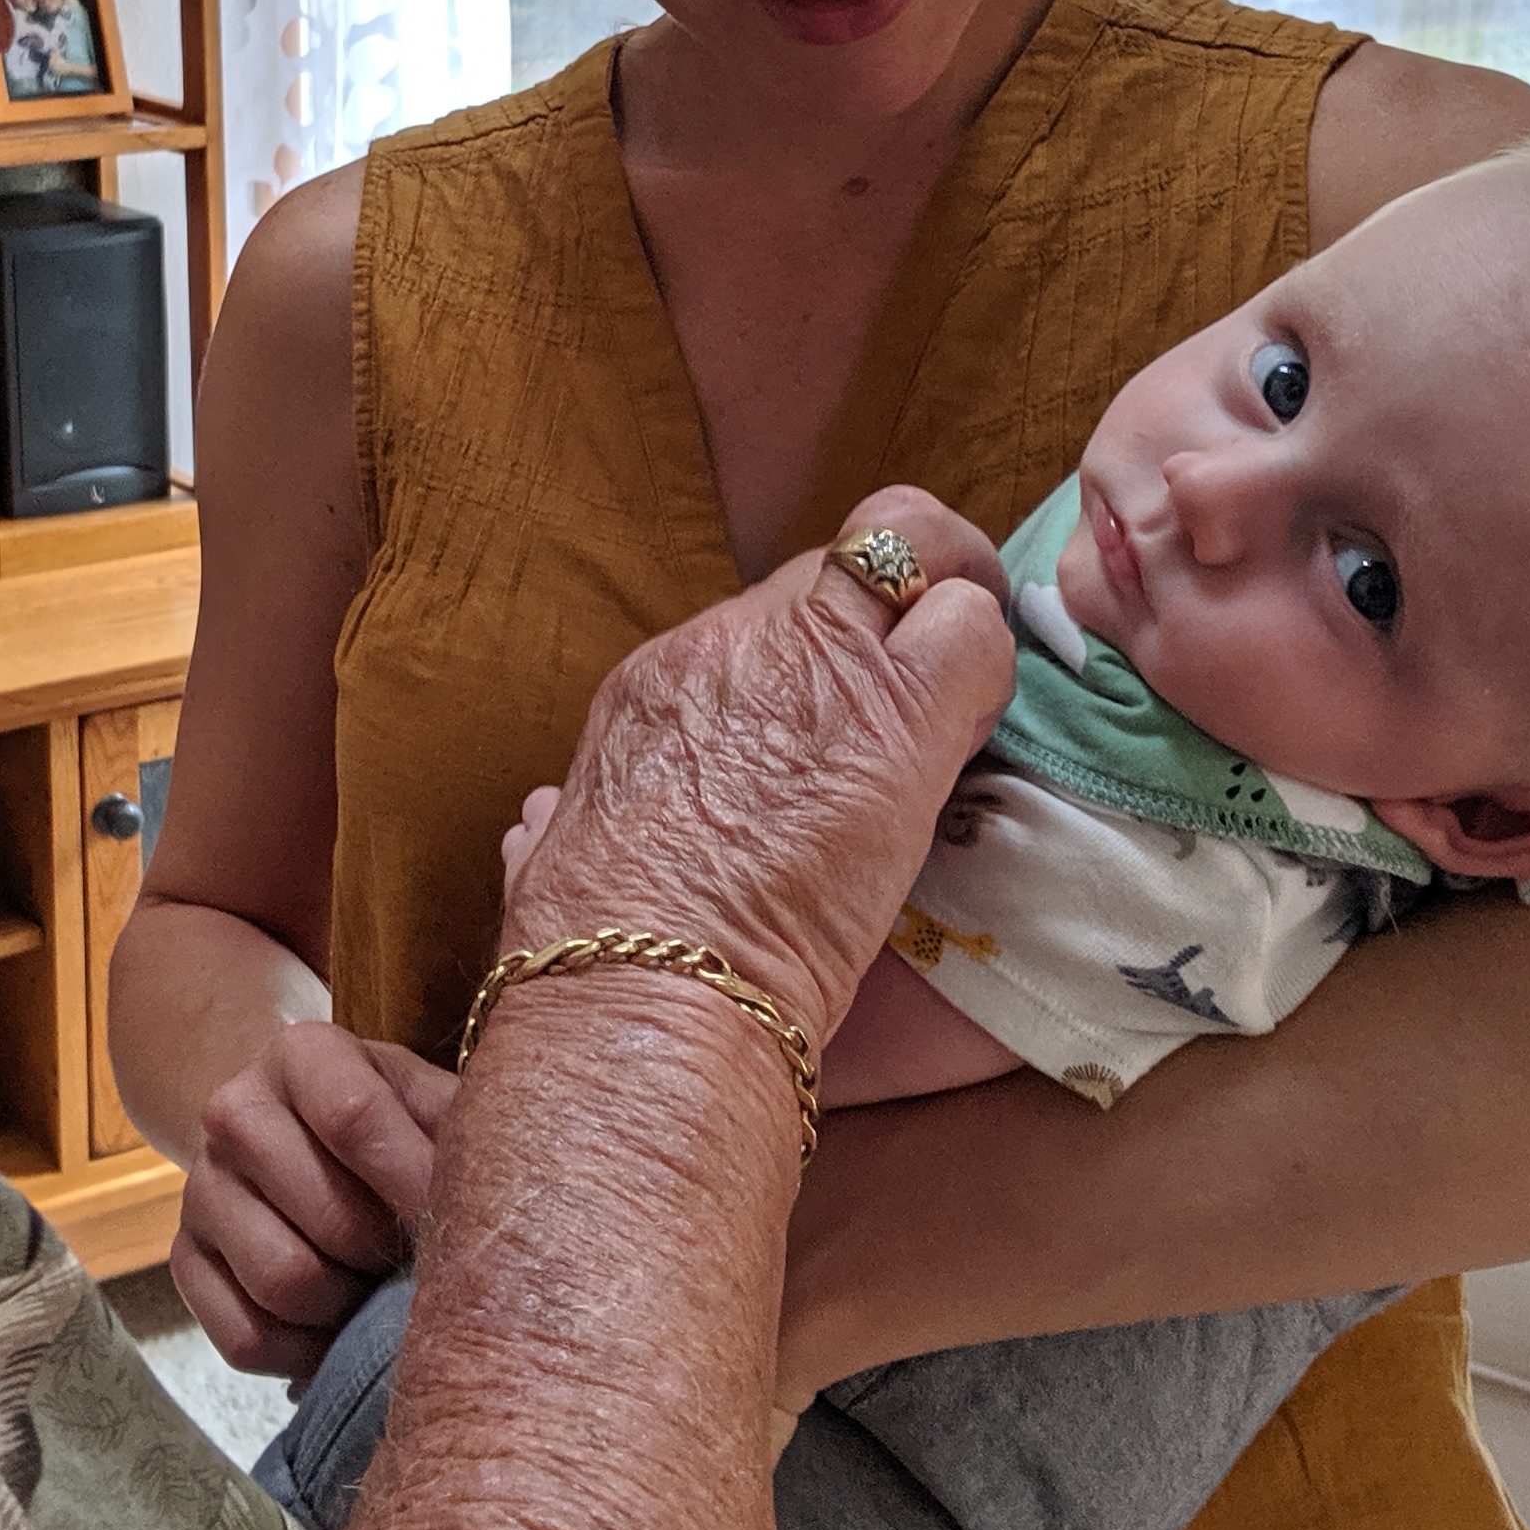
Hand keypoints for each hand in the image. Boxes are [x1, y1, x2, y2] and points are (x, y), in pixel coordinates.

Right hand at [165, 1020, 462, 1379]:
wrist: (303, 1139)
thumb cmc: (392, 1124)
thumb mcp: (429, 1101)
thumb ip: (465, 1130)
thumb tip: (498, 1201)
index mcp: (301, 1055)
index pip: (355, 1118)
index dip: (415, 1184)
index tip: (462, 1227)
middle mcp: (233, 1111)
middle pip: (328, 1218)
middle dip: (388, 1256)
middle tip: (416, 1262)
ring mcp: (200, 1189)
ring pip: (285, 1283)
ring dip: (348, 1307)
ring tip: (375, 1288)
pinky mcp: (185, 1260)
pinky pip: (246, 1337)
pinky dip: (304, 1351)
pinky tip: (335, 1327)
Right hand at [498, 485, 1012, 1045]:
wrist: (646, 982)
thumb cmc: (598, 949)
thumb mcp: (554, 859)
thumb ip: (560, 821)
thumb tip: (538, 820)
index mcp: (658, 684)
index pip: (762, 620)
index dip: (816, 657)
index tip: (833, 718)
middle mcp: (737, 645)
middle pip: (843, 556)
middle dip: (898, 601)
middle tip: (931, 672)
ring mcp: (818, 660)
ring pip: (918, 547)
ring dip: (956, 616)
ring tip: (967, 704)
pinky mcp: (896, 709)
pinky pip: (973, 630)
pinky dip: (991, 668)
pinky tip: (976, 739)